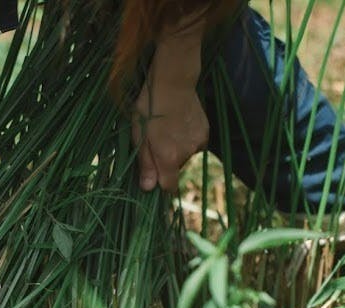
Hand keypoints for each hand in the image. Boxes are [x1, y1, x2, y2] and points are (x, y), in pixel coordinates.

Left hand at [132, 75, 208, 192]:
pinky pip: (194, 144)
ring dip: (177, 149)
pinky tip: (179, 124)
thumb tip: (148, 188)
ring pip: (185, 156)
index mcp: (168, 157)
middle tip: (155, 140)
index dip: (161, 184)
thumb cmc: (149, 107)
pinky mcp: (205, 132)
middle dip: (165, 161)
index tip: (153, 175)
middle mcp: (186, 154)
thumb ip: (146, 164)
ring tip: (168, 129)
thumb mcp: (139, 135)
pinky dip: (186, 140)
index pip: (170, 186)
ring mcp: (198, 143)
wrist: (173, 82)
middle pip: (175, 169)